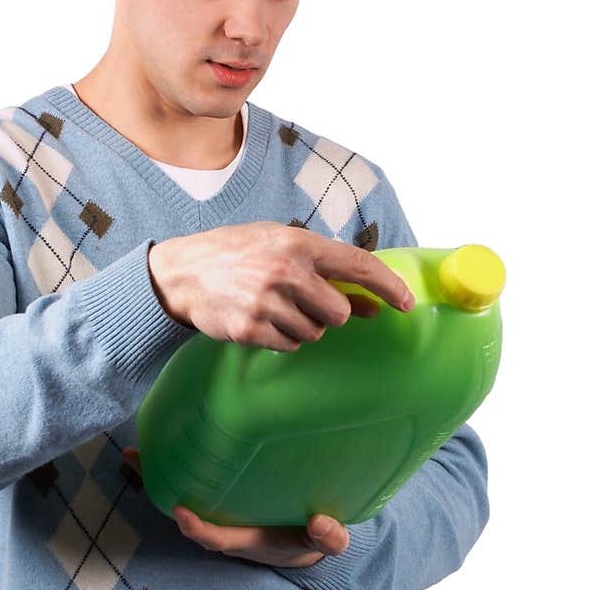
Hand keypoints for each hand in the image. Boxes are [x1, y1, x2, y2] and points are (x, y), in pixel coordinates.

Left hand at [122, 447, 349, 568]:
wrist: (308, 537)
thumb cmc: (310, 537)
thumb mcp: (326, 542)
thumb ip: (329, 538)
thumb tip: (323, 524)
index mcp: (248, 539)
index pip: (218, 538)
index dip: (198, 529)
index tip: (182, 514)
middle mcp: (227, 525)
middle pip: (186, 514)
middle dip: (159, 491)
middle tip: (136, 461)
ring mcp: (221, 508)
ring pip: (184, 493)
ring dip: (157, 474)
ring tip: (134, 450)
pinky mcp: (223, 490)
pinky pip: (193, 479)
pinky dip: (174, 464)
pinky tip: (162, 437)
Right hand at [147, 221, 414, 353]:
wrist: (182, 273)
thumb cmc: (237, 254)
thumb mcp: (280, 246)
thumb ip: (326, 271)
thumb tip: (371, 305)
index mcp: (297, 244)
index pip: (358, 265)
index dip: (388, 286)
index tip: (406, 303)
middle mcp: (285, 272)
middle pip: (339, 312)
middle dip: (331, 313)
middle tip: (305, 302)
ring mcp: (266, 302)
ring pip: (315, 333)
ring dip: (303, 326)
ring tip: (275, 307)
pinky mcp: (250, 329)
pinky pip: (289, 346)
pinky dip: (282, 338)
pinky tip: (262, 320)